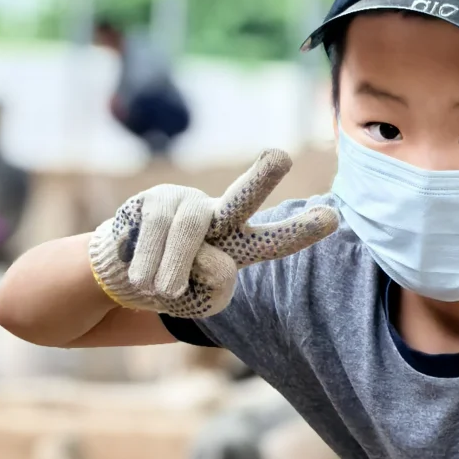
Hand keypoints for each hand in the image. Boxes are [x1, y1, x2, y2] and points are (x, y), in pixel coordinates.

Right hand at [88, 148, 337, 317]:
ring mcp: (185, 204)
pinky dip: (149, 265)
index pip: (274, 240)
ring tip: (162, 291)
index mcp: (240, 244)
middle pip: (241, 198)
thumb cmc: (173, 289)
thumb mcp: (202, 302)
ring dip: (173, 268)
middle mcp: (218, 216)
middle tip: (282, 156)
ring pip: (188, 230)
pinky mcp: (152, 200)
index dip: (302, 230)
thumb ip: (216, 287)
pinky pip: (155, 234)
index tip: (334, 217)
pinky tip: (143, 280)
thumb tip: (211, 257)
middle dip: (261, 178)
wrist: (124, 277)